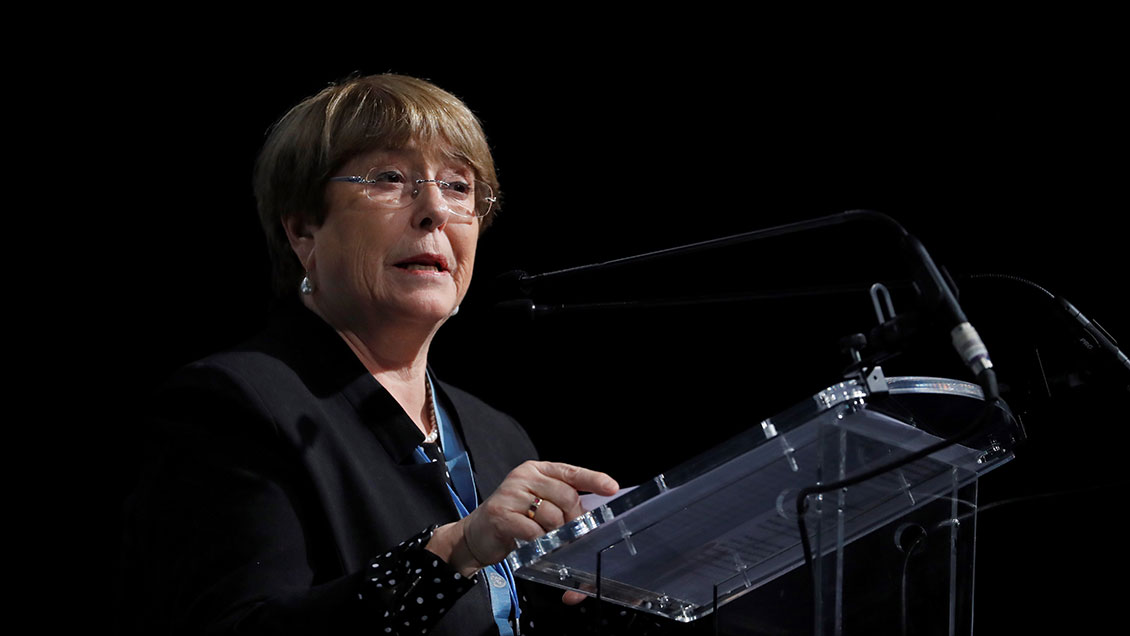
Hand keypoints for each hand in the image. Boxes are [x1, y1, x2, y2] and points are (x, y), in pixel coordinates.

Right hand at [433, 461, 617, 574]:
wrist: (475, 535)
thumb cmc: (513, 520)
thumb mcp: (537, 502)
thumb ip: (560, 501)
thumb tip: (592, 512)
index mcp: (536, 470)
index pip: (570, 471)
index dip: (593, 479)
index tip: (612, 488)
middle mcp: (523, 477)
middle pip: (565, 496)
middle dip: (575, 519)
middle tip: (573, 534)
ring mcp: (510, 494)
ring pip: (552, 515)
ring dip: (557, 534)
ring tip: (550, 540)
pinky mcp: (501, 515)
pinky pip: (534, 531)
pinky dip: (541, 542)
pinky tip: (537, 545)